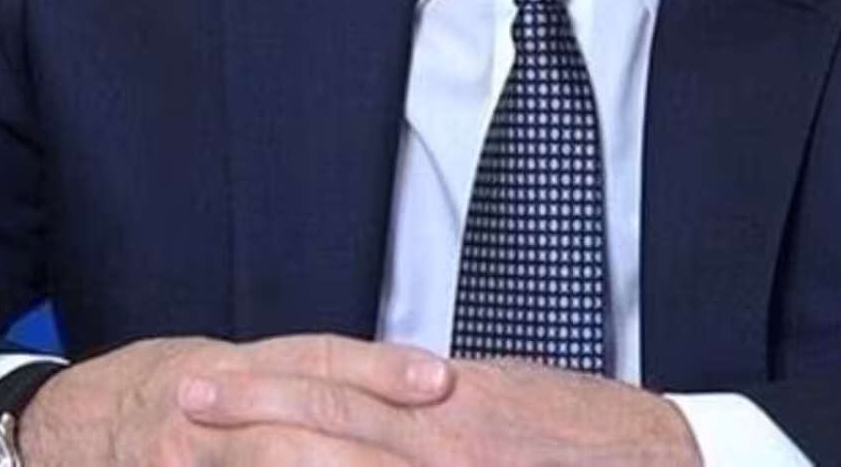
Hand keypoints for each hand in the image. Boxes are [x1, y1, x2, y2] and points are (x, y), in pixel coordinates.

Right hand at [17, 334, 453, 466]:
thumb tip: (393, 385)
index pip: (315, 360)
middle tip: (440, 457)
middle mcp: (204, 410)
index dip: (379, 368)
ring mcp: (185, 461)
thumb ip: (294, 378)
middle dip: (373, 447)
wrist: (58, 428)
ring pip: (274, 461)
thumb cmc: (159, 394)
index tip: (440, 378)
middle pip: (301, 426)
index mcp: (230, 365)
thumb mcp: (225, 368)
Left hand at [183, 356, 702, 466]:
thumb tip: (403, 387)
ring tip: (198, 456)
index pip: (337, 390)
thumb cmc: (598, 430)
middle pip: (324, 436)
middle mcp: (441, 446)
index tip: (208, 382)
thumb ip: (448, 393)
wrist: (666, 465)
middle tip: (174, 412)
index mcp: (447, 403)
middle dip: (245, 425)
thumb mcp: (515, 389)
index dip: (266, 388)